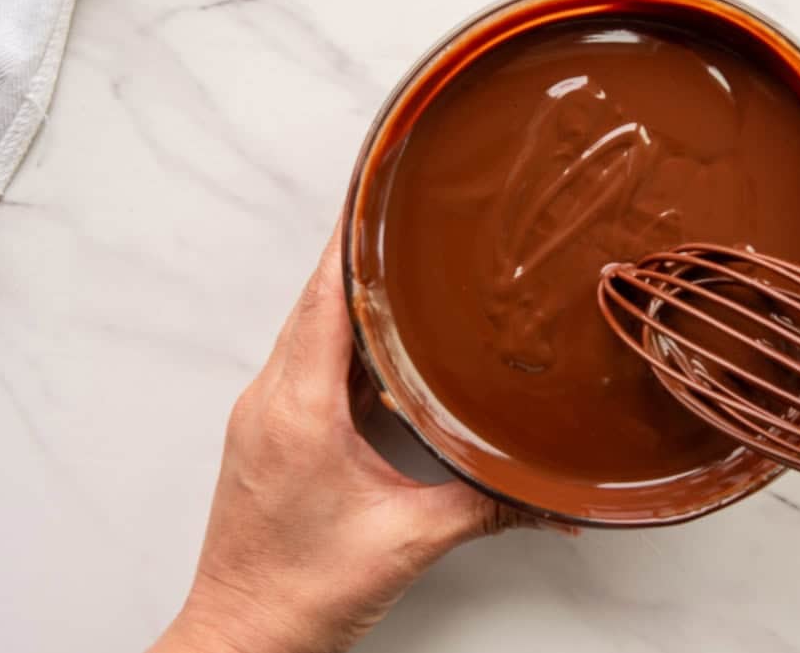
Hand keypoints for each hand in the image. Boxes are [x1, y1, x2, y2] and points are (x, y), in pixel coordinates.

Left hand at [150, 222, 534, 652]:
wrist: (243, 638)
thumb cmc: (303, 592)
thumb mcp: (412, 540)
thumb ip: (491, 506)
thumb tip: (556, 499)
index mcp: (299, 408)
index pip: (327, 297)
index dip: (354, 240)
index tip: (381, 192)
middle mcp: (271, 398)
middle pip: (317, 301)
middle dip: (362, 256)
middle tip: (411, 219)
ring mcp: (264, 414)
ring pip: (309, 329)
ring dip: (352, 298)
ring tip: (404, 268)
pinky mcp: (269, 433)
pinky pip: (305, 361)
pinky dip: (342, 337)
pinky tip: (381, 343)